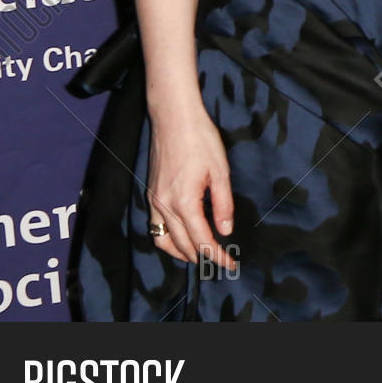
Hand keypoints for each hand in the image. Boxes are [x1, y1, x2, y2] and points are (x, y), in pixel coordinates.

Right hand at [145, 105, 237, 271]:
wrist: (173, 118)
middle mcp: (164, 206)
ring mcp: (154, 200)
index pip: (201, 239)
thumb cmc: (200, 140)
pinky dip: (167, 239)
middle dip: (202, 257)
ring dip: (181, 252)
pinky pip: (155, 227)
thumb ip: (223, 203)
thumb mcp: (220, 171)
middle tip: (220, 262)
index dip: (217, 255)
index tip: (230, 264)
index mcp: (183, 202)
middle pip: (182, 244)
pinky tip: (180, 236)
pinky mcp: (150, 194)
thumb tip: (225, 230)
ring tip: (199, 256)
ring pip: (163, 240)